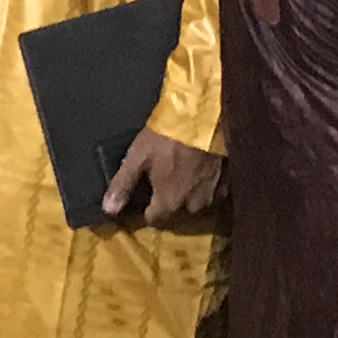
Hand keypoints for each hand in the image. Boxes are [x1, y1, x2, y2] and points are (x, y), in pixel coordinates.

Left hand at [98, 126, 220, 226]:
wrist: (207, 118)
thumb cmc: (168, 137)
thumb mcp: (138, 156)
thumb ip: (123, 184)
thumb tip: (108, 210)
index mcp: (169, 202)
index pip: (154, 220)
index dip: (146, 210)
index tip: (144, 197)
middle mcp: (193, 206)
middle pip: (176, 211)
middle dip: (170, 198)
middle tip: (165, 175)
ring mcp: (214, 195)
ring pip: (196, 201)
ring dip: (189, 191)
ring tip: (184, 169)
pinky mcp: (229, 183)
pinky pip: (214, 191)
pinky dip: (207, 183)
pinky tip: (202, 166)